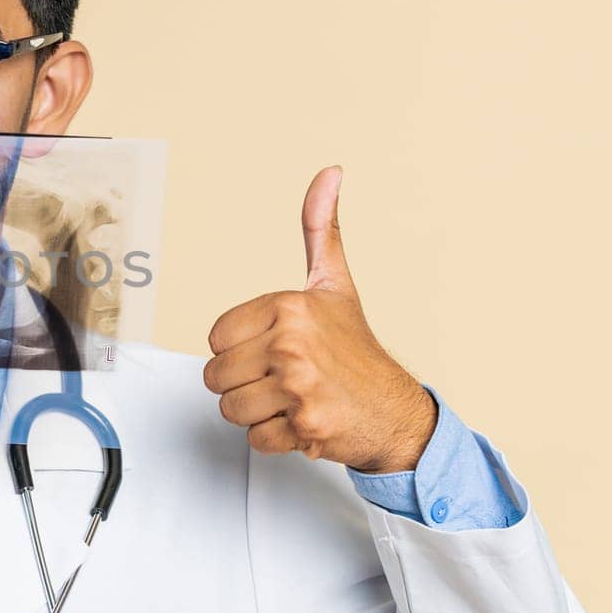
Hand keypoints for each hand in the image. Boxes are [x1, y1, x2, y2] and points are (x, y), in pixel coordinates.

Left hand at [202, 167, 436, 472]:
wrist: (395, 411)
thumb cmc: (357, 352)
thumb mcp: (334, 284)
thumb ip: (320, 230)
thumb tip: (329, 174)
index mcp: (288, 307)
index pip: (216, 338)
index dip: (239, 349)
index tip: (272, 349)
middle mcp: (292, 343)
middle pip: (216, 376)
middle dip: (244, 384)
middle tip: (282, 379)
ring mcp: (298, 385)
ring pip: (230, 409)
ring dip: (258, 413)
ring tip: (291, 399)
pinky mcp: (304, 424)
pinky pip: (254, 438)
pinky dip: (275, 439)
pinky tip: (301, 421)